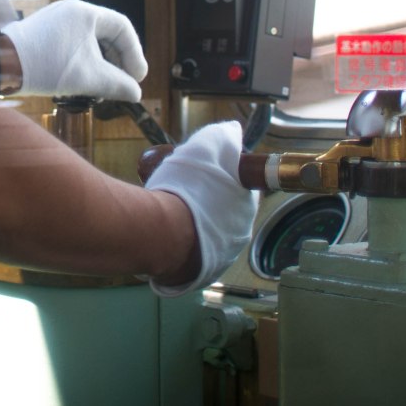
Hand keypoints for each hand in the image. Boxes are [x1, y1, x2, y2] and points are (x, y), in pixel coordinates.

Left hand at [0, 0, 147, 100]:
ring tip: (103, 86)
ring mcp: (56, 21)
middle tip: (122, 83)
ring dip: (101, 64)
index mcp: (85, 12)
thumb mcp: (89, 78)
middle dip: (118, 61)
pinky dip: (84, 61)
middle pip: (107, 34)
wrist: (1, 64)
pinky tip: (82, 81)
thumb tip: (135, 94)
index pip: (122, 28)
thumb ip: (118, 85)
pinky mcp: (44, 34)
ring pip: (90, 42)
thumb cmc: (44, 66)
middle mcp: (71, 11)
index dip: (134, 53)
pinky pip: (74, 45)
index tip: (137, 77)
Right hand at [142, 121, 255, 293]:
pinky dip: (176, 243)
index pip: (238, 185)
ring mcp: (219, 259)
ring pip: (203, 234)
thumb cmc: (185, 188)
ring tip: (164, 210)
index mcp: (247, 205)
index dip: (217, 175)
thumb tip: (232, 130)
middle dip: (202, 199)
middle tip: (177, 189)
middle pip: (220, 211)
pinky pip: (187, 254)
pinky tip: (161, 232)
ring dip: (188, 222)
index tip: (197, 170)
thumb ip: (222, 135)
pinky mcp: (195, 276)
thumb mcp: (204, 145)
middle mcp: (239, 235)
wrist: (159, 233)